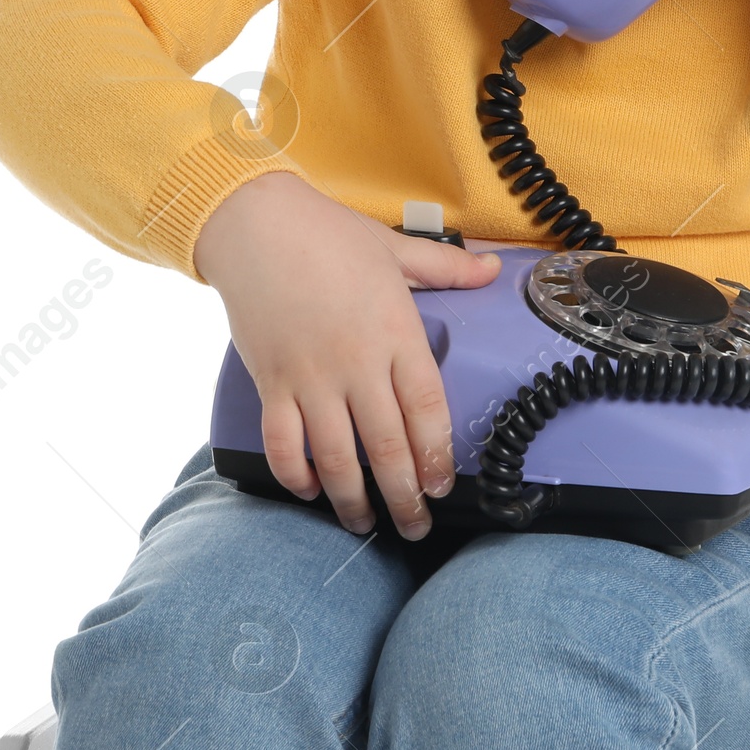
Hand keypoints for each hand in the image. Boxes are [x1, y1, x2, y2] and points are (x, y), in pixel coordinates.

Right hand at [193, 172, 500, 539]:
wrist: (255, 223)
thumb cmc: (327, 233)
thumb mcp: (395, 247)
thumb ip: (447, 267)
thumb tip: (493, 269)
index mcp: (395, 330)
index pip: (427, 408)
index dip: (438, 455)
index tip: (443, 485)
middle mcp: (356, 361)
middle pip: (388, 446)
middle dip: (405, 496)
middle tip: (415, 526)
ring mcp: (311, 376)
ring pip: (337, 457)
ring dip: (353, 499)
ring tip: (364, 524)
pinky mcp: (271, 382)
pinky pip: (283, 444)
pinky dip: (295, 475)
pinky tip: (310, 489)